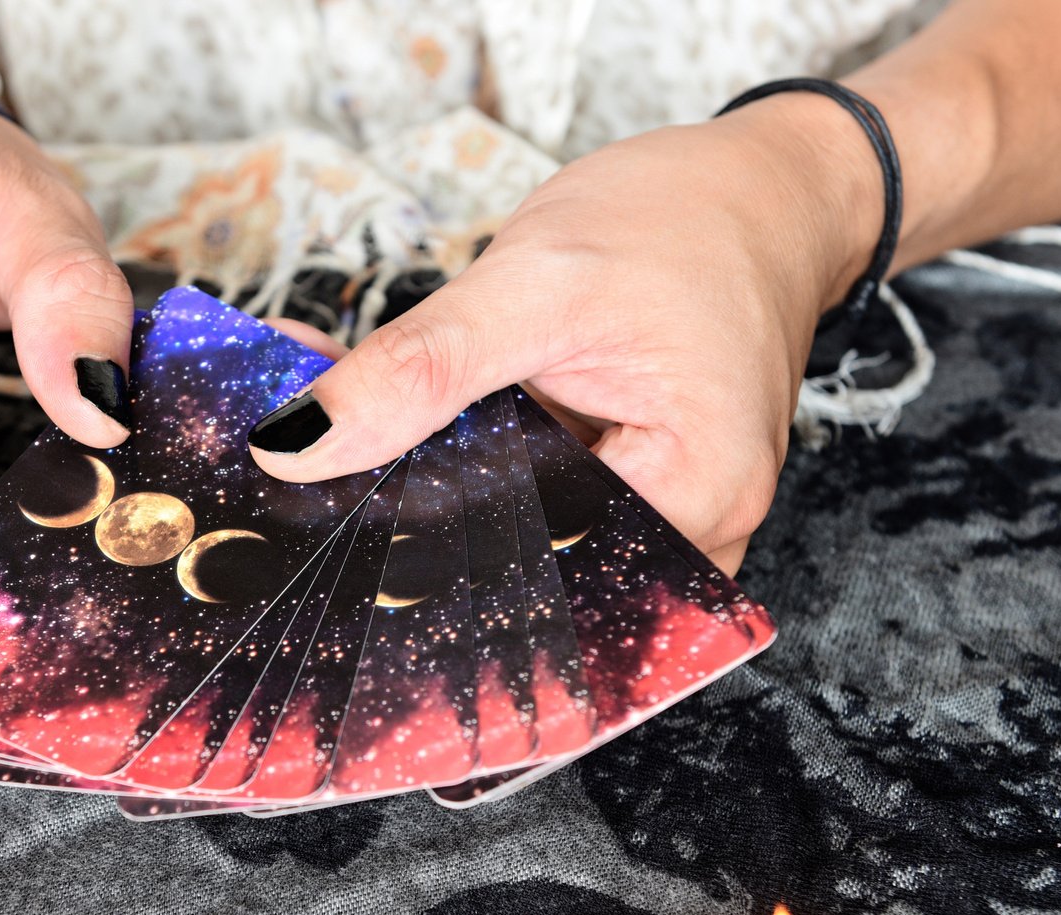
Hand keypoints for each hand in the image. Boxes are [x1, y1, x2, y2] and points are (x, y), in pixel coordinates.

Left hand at [245, 99, 878, 577]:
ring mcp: (656, 529)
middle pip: (518, 574)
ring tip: (358, 444)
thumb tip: (300, 444)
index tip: (318, 510)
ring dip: (430, 496)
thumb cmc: (686, 223)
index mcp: (693, 498)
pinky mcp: (621, 503)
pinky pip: (528, 510)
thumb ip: (421, 369)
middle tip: (314, 474)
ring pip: (514, 547)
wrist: (760, 193)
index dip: (412, 547)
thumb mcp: (537, 280)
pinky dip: (464, 472)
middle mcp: (688, 540)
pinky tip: (407, 432)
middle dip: (411, 523)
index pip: (524, 569)